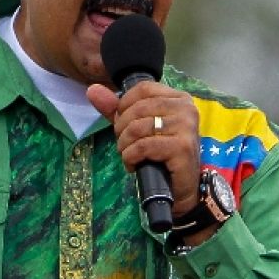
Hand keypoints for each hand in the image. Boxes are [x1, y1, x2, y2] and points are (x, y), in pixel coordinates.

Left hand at [86, 81, 203, 219]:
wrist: (178, 190)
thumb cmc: (159, 156)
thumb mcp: (135, 128)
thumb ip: (115, 108)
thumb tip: (92, 90)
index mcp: (178, 99)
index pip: (143, 89)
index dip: (124, 106)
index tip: (123, 125)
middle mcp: (186, 109)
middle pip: (137, 108)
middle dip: (121, 129)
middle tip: (125, 145)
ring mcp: (186, 127)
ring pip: (137, 128)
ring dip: (124, 146)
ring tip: (129, 155)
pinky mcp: (182, 147)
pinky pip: (142, 146)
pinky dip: (130, 158)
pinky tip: (135, 165)